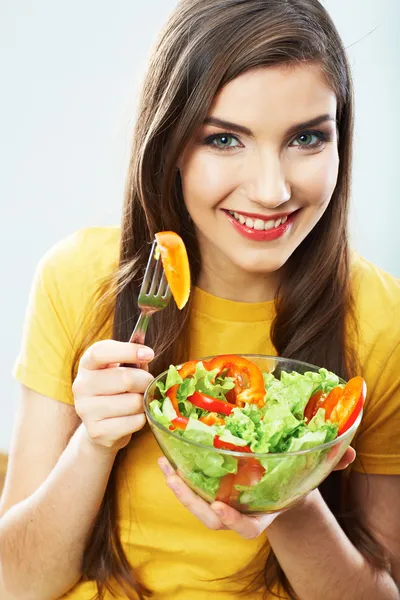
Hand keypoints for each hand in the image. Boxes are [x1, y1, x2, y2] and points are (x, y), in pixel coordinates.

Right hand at [73, 339, 153, 453]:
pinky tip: (132, 417)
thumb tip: (146, 355)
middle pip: (126, 379)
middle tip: (147, 384)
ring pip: (134, 402)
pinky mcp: (97, 432)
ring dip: (143, 402)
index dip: (128, 351)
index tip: (149, 354)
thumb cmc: (116, 389)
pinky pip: (135, 422)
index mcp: (86, 364)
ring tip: (137, 401)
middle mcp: (81, 386)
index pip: (101, 352)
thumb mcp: (121, 369)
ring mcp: (86, 410)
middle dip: (145, 381)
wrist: (101, 425)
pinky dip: (141, 419)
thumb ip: (133, 360)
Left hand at [158, 446, 355, 538]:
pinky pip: (191, 488)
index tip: (223, 507)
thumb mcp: (310, 472)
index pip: (247, 528)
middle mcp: (239, 511)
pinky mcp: (211, 488)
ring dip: (178, 487)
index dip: (234, 522)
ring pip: (196, 505)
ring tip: (165, 466)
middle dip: (192, 502)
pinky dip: (177, 475)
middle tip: (177, 480)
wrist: (278, 483)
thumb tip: (348, 451)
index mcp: (262, 511)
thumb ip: (328, 464)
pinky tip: (166, 458)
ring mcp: (224, 502)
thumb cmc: (293, 478)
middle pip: (212, 518)